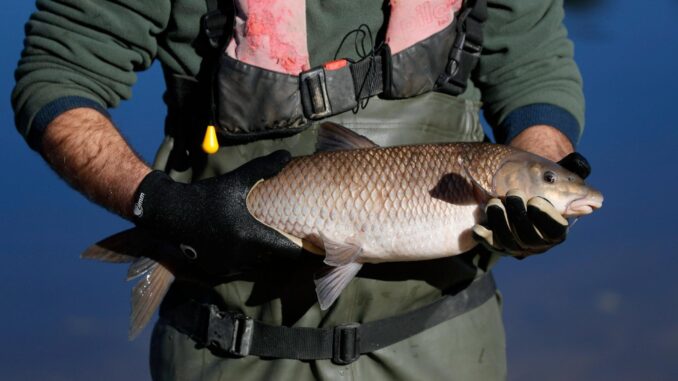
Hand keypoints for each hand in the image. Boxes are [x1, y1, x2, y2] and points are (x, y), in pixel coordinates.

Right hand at [132, 150, 303, 277]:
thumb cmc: (208, 195)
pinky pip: (238, 268)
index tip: (313, 245)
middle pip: (272, 257)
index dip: (303, 249)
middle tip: (288, 237)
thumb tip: (287, 155)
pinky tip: (241, 245)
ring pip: (256, 264)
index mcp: (252, 235)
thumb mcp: (237, 180)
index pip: (288, 250)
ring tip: (264, 240)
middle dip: (280, 248)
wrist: (172, 213)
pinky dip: (243, 259)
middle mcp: (243, 255)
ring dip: (261, 255)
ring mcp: (229, 265)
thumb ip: (264, 168)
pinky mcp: (216, 270)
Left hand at [472, 151, 591, 257]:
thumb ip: (572, 186)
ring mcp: (516, 242)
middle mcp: (538, 239)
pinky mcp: (496, 241)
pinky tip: (478, 226)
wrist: (508, 173)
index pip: (556, 230)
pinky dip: (484, 237)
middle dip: (520, 216)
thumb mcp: (553, 174)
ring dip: (501, 222)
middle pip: (531, 239)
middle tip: (512, 194)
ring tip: (494, 201)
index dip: (546, 217)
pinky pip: (490, 245)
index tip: (535, 200)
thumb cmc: (534, 173)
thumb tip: (595, 200)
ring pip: (510, 243)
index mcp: (556, 225)